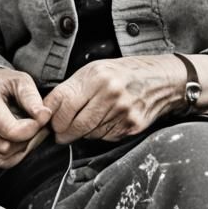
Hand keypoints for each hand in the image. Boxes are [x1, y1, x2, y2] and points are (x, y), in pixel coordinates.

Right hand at [0, 68, 51, 167]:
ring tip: (28, 133)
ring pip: (2, 157)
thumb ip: (32, 98)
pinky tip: (18, 142)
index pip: (10, 130)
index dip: (32, 130)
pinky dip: (12, 156)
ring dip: (21, 149)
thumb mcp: (21, 81)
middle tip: (38, 127)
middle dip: (28, 140)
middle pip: (6, 146)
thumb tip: (43, 115)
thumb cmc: (4, 84)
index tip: (41, 120)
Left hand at [44, 55, 183, 143]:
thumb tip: (47, 109)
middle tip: (60, 133)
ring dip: (82, 132)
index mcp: (97, 77)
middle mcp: (110, 93)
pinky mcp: (132, 126)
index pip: (63, 104)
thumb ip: (71, 88)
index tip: (49, 123)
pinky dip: (99, 134)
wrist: (161, 80)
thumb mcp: (94, 70)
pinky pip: (105, 137)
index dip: (52, 118)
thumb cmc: (123, 73)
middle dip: (63, 132)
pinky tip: (104, 121)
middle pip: (74, 124)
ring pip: (89, 133)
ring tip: (86, 122)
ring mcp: (123, 111)